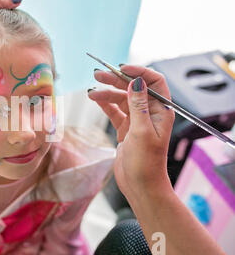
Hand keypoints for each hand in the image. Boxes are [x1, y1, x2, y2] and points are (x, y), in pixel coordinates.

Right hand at [88, 65, 175, 199]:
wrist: (140, 186)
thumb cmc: (146, 163)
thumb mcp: (141, 131)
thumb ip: (138, 105)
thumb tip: (136, 81)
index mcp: (162, 111)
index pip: (154, 82)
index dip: (138, 72)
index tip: (121, 68)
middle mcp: (151, 113)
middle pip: (133, 88)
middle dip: (116, 80)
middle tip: (98, 74)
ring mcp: (137, 121)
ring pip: (121, 99)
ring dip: (106, 93)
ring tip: (91, 92)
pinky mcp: (126, 129)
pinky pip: (115, 111)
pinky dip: (105, 105)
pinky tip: (94, 99)